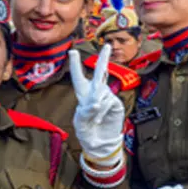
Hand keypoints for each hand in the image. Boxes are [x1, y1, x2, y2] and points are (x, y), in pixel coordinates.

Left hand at [69, 44, 124, 165]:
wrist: (99, 143)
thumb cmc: (86, 131)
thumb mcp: (81, 122)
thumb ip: (87, 110)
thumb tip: (97, 102)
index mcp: (83, 94)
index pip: (78, 77)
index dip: (75, 65)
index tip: (72, 51)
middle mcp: (95, 93)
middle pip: (100, 72)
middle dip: (104, 58)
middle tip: (107, 45)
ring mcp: (107, 97)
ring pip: (102, 92)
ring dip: (97, 104)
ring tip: (94, 118)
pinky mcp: (115, 104)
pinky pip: (108, 101)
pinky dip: (103, 110)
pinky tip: (100, 119)